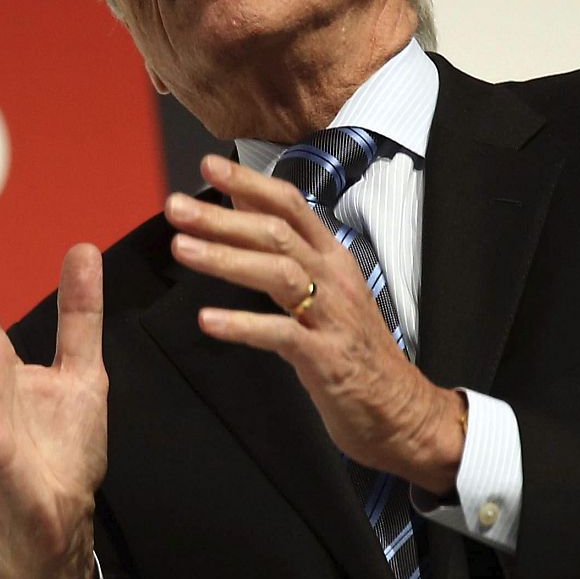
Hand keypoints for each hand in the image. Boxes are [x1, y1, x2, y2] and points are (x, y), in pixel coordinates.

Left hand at [166, 156, 464, 494]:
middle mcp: (335, 279)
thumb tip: (245, 210)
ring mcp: (333, 317)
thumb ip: (287, 253)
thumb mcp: (325, 291)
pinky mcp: (327, 358)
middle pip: (277, 234)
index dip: (250, 183)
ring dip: (227, 257)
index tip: (208, 166)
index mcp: (333, 259)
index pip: (292, 206)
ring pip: (279, 273)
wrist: (402, 412)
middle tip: (177, 207)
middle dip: (223, 217)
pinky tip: (208, 320)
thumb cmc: (355, 351)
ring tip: (183, 248)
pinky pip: (281, 334)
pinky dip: (243, 325)